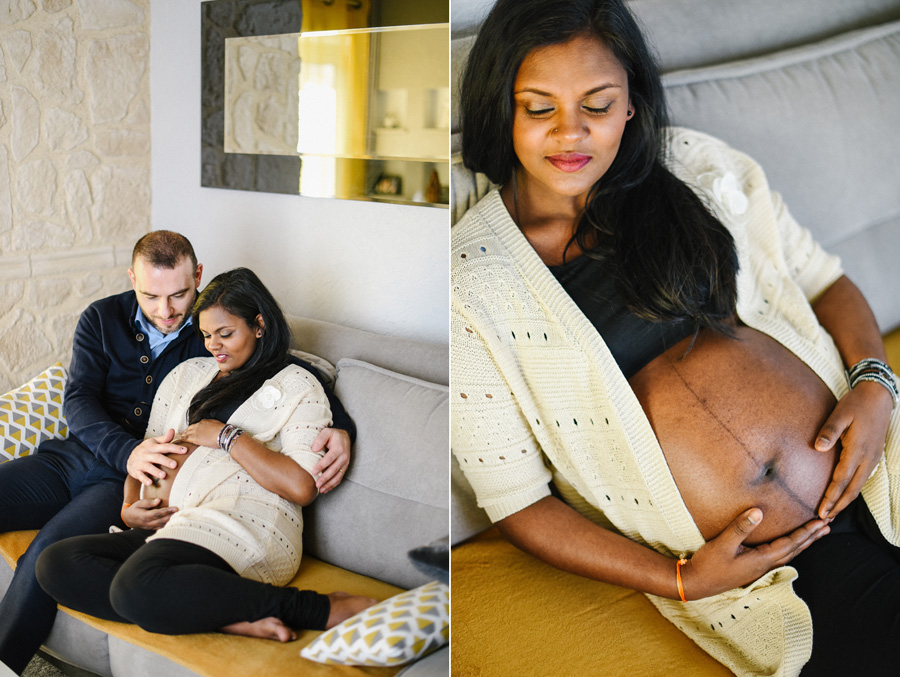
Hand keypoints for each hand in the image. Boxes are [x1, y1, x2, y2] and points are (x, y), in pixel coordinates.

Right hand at [122, 498, 177, 529]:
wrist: (129, 518)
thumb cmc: (135, 509)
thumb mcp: (139, 503)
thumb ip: (148, 502)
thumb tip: (158, 500)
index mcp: (144, 516)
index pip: (157, 514)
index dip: (167, 511)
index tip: (175, 508)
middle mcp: (148, 523)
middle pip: (162, 521)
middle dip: (172, 517)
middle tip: (181, 513)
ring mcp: (150, 527)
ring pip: (162, 526)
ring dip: (172, 522)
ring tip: (180, 517)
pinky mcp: (152, 529)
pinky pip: (161, 528)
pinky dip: (168, 525)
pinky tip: (175, 522)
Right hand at [127, 429, 188, 485]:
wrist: (128, 456)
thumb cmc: (146, 449)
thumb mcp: (154, 442)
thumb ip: (165, 438)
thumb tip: (173, 430)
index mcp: (152, 446)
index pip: (165, 446)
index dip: (175, 448)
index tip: (185, 450)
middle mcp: (146, 454)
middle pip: (157, 457)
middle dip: (166, 461)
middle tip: (175, 465)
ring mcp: (140, 463)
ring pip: (148, 467)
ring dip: (156, 471)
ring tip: (164, 475)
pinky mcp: (136, 471)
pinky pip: (140, 475)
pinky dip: (144, 479)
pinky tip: (150, 483)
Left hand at [176, 419, 224, 449]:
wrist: (223, 435)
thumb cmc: (223, 431)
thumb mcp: (217, 425)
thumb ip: (211, 425)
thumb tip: (211, 427)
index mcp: (204, 421)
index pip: (196, 425)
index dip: (194, 428)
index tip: (193, 431)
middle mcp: (198, 425)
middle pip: (190, 428)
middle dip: (187, 431)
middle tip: (184, 434)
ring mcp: (196, 431)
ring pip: (186, 432)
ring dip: (183, 435)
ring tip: (179, 437)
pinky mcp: (194, 438)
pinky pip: (185, 438)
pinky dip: (181, 438)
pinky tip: (178, 439)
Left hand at [311, 428, 350, 493]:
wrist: (345, 437)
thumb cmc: (334, 435)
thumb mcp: (327, 432)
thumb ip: (320, 439)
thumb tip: (314, 450)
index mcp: (339, 448)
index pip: (329, 459)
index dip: (321, 466)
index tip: (314, 472)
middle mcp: (344, 457)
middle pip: (334, 470)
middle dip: (325, 478)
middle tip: (316, 485)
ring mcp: (345, 463)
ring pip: (338, 476)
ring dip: (329, 484)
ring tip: (321, 489)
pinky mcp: (344, 467)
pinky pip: (340, 478)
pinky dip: (333, 485)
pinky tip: (326, 489)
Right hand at [680, 508, 828, 599]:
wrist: (696, 584)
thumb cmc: (708, 565)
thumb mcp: (722, 544)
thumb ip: (740, 528)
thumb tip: (758, 511)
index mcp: (761, 559)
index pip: (790, 543)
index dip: (806, 532)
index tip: (820, 521)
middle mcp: (764, 565)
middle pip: (794, 550)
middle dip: (811, 537)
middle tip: (827, 525)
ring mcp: (758, 568)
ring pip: (788, 554)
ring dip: (803, 543)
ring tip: (815, 534)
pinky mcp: (752, 567)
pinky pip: (778, 555)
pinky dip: (790, 547)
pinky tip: (788, 545)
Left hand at [814, 382, 892, 518]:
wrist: (878, 396)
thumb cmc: (856, 404)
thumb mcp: (840, 414)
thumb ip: (829, 431)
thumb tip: (818, 448)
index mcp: (857, 450)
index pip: (841, 480)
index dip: (831, 497)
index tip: (820, 511)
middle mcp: (868, 458)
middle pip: (852, 489)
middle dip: (838, 506)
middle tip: (824, 519)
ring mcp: (873, 458)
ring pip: (859, 486)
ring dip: (846, 500)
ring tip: (832, 512)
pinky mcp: (874, 455)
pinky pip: (863, 479)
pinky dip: (852, 490)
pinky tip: (844, 494)